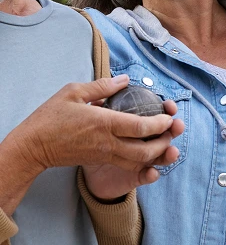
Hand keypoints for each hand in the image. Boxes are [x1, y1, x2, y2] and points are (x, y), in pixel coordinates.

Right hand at [0, 75, 183, 213]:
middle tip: (172, 131)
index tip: (169, 116)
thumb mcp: (74, 92)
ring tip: (165, 142)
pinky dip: (142, 160)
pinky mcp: (99, 160)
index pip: (140, 127)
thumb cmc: (51, 116)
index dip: (160, 124)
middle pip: (145, 150)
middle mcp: (107, 143)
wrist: (34, 146)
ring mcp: (104, 155)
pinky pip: (127, 164)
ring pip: (138, 161)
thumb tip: (124, 80)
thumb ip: (101, 86)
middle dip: (164, 142)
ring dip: (156, 154)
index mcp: (103, 123)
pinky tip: (148, 151)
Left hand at [83, 98, 184, 198]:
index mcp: (133, 126)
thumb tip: (121, 81)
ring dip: (167, 155)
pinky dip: (149, 175)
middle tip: (177, 125)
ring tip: (172, 151)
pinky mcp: (130, 177)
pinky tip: (152, 173)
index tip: (170, 106)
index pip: (155, 117)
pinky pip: (143, 176)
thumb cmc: (82, 133)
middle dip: (174, 131)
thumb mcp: (91, 111)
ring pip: (158, 158)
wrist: (74, 161)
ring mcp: (138, 160)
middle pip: (164, 136)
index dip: (166, 111)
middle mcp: (140, 143)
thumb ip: (103, 95)